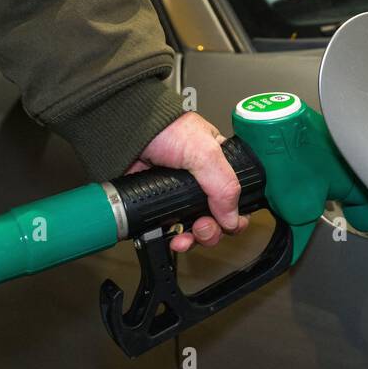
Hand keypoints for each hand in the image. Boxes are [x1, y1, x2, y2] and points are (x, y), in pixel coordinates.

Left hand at [126, 112, 249, 251]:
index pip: (236, 197)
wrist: (130, 132)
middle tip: (203, 227)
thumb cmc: (166, 129)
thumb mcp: (205, 152)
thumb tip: (232, 218)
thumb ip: (224, 185)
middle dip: (213, 230)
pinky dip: (174, 238)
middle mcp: (201, 183)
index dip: (237, 215)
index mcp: (218, 167)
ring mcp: (179, 196)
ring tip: (186, 236)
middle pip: (217, 218)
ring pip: (195, 228)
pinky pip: (172, 230)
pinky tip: (173, 238)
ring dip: (195, 239)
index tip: (232, 224)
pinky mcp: (159, 205)